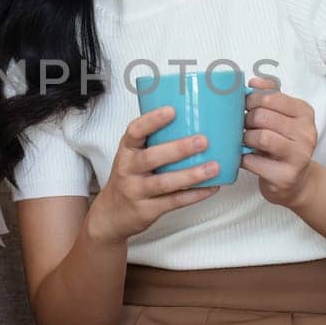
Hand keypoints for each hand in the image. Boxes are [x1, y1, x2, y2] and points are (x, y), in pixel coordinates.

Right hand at [86, 106, 220, 244]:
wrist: (112, 214)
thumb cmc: (129, 178)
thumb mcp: (132, 156)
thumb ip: (153, 141)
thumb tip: (191, 121)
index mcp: (127, 150)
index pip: (135, 131)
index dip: (152, 120)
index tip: (172, 111)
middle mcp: (128, 169)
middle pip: (152, 157)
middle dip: (179, 149)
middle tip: (203, 141)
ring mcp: (136, 191)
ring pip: (165, 182)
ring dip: (191, 175)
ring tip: (213, 167)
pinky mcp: (147, 210)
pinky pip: (174, 201)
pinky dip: (194, 194)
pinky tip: (211, 187)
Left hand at [240, 76, 321, 208]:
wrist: (296, 181)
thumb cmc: (283, 143)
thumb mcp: (281, 116)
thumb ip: (269, 95)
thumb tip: (252, 82)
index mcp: (305, 113)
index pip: (271, 97)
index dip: (251, 100)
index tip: (245, 108)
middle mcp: (307, 133)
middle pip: (263, 116)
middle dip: (246, 120)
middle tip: (243, 127)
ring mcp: (299, 156)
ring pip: (260, 137)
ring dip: (244, 139)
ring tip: (244, 141)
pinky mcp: (286, 176)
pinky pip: (253, 161)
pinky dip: (243, 158)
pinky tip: (244, 157)